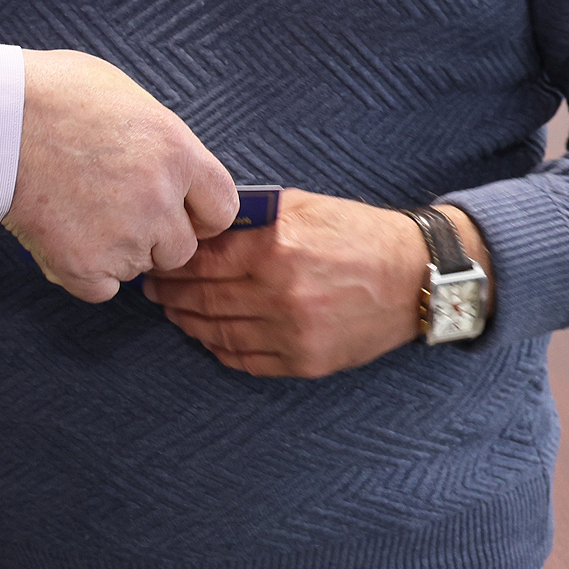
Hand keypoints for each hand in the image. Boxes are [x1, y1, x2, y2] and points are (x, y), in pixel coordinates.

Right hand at [4, 51, 236, 302]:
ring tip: (80, 213)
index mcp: (177, 153)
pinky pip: (102, 289)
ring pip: (139, 267)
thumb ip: (161, 142)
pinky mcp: (84, 266)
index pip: (223, 208)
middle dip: (156, 237)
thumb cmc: (53, 96)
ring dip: (118, 252)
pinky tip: (64, 238)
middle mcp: (159, 200)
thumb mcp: (128, 98)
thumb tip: (174, 168)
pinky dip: (84, 273)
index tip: (182, 212)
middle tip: (117, 211)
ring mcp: (124, 237)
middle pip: (181, 248)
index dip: (200, 213)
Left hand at [145, 189, 452, 378]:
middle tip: (154, 288)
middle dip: (171, 294)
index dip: (173, 263)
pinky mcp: (305, 361)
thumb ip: (251, 216)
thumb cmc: (357, 233)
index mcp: (277, 249)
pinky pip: (245, 360)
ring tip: (173, 311)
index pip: (203, 261)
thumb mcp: (303, 206)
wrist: (414, 276)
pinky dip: (219, 348)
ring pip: (218, 332)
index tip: (159, 260)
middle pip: (203, 299)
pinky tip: (207, 335)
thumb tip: (202, 224)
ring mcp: (293, 333)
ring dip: (188, 322)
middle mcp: (281, 294)